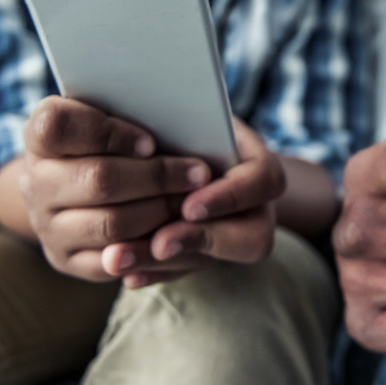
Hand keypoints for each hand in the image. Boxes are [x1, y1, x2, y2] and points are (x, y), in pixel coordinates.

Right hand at [19, 96, 213, 284]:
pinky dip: (149, 249)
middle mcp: (33, 181)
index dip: (110, 133)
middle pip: (99, 179)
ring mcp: (46, 225)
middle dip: (157, 177)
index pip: (60, 126)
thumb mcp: (110, 114)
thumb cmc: (107, 140)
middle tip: (199, 174)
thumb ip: (130, 111)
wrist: (71, 186)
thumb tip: (179, 120)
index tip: (151, 142)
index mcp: (39, 135)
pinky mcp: (65, 259)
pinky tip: (177, 233)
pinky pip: (111, 263)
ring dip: (160, 213)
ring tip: (193, 202)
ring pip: (110, 225)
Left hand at [102, 118, 286, 288]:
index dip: (231, 197)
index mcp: (256, 161)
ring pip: (214, 262)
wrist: (173, 137)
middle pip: (254, 237)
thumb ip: (179, 120)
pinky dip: (154, 272)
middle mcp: (254, 204)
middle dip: (202, 240)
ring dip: (166, 263)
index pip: (265, 181)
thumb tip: (156, 127)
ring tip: (120, 258)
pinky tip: (126, 272)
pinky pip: (184, 273)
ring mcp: (231, 233)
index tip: (190, 205)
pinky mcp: (202, 255)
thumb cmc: (178, 117)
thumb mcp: (184, 111)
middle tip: (160, 243)